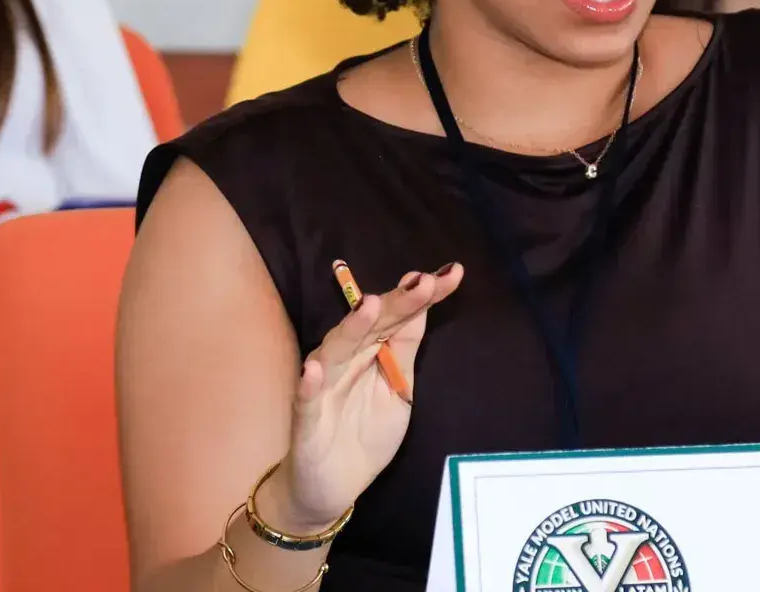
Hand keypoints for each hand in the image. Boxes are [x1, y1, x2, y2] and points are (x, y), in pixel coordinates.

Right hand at [263, 263, 464, 531]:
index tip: (452, 274)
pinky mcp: (307, 418)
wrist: (332, 486)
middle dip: (397, 302)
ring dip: (351, 327)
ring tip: (369, 305)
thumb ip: (405, 349)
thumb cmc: (365, 433)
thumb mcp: (399, 390)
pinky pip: (307, 398)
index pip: (399, 316)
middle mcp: (347, 359)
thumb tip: (424, 302)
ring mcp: (324, 386)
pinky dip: (309, 383)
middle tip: (422, 281)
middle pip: (371, 324)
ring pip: (336, 350)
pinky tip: (314, 369)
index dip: (423, 296)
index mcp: (373, 350)